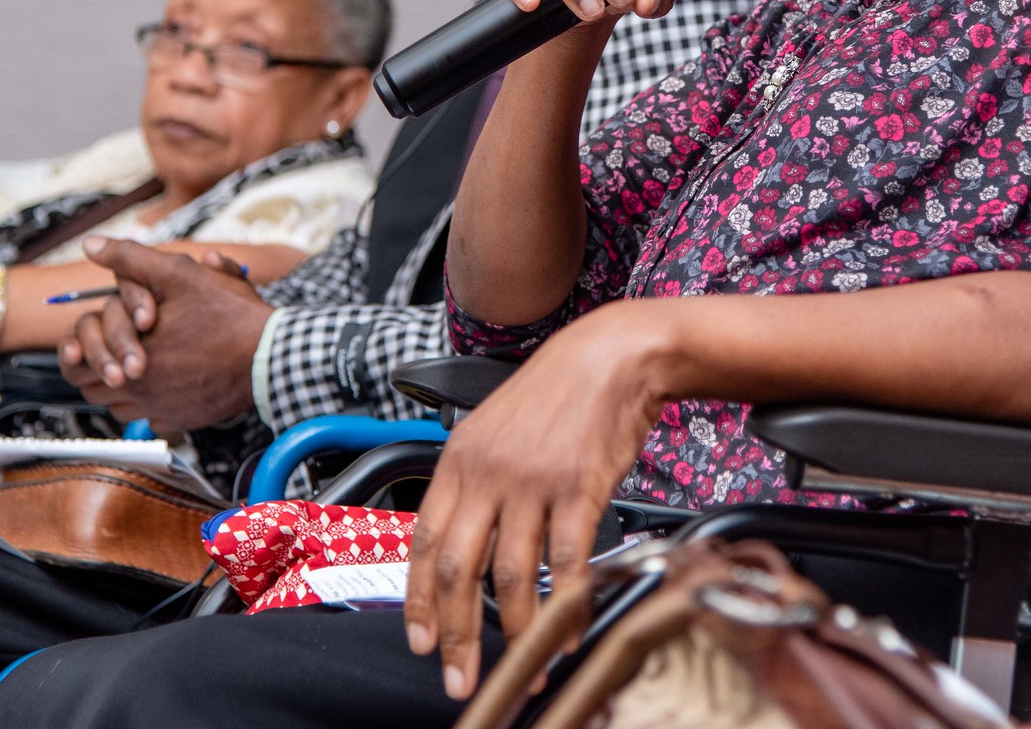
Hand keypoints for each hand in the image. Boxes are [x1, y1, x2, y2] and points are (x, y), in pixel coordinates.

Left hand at [58, 237, 269, 432]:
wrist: (271, 355)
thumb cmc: (229, 315)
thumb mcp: (178, 273)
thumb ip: (130, 258)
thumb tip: (91, 245)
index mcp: (127, 354)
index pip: (74, 364)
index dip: (78, 348)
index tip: (90, 339)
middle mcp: (138, 390)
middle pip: (91, 388)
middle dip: (97, 365)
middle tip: (114, 348)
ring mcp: (159, 410)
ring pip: (118, 407)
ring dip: (121, 386)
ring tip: (140, 362)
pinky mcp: (181, 421)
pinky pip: (150, 419)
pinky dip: (151, 403)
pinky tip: (169, 380)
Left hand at [403, 302, 672, 700]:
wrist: (611, 356)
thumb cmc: (558, 393)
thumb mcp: (495, 429)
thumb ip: (474, 482)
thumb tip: (461, 544)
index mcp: (458, 459)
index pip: (423, 540)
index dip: (419, 599)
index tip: (420, 640)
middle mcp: (487, 473)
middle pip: (456, 569)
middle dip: (454, 634)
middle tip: (457, 675)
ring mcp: (532, 482)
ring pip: (508, 577)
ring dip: (515, 633)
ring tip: (520, 667)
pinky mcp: (577, 490)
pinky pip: (564, 564)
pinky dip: (562, 608)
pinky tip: (563, 632)